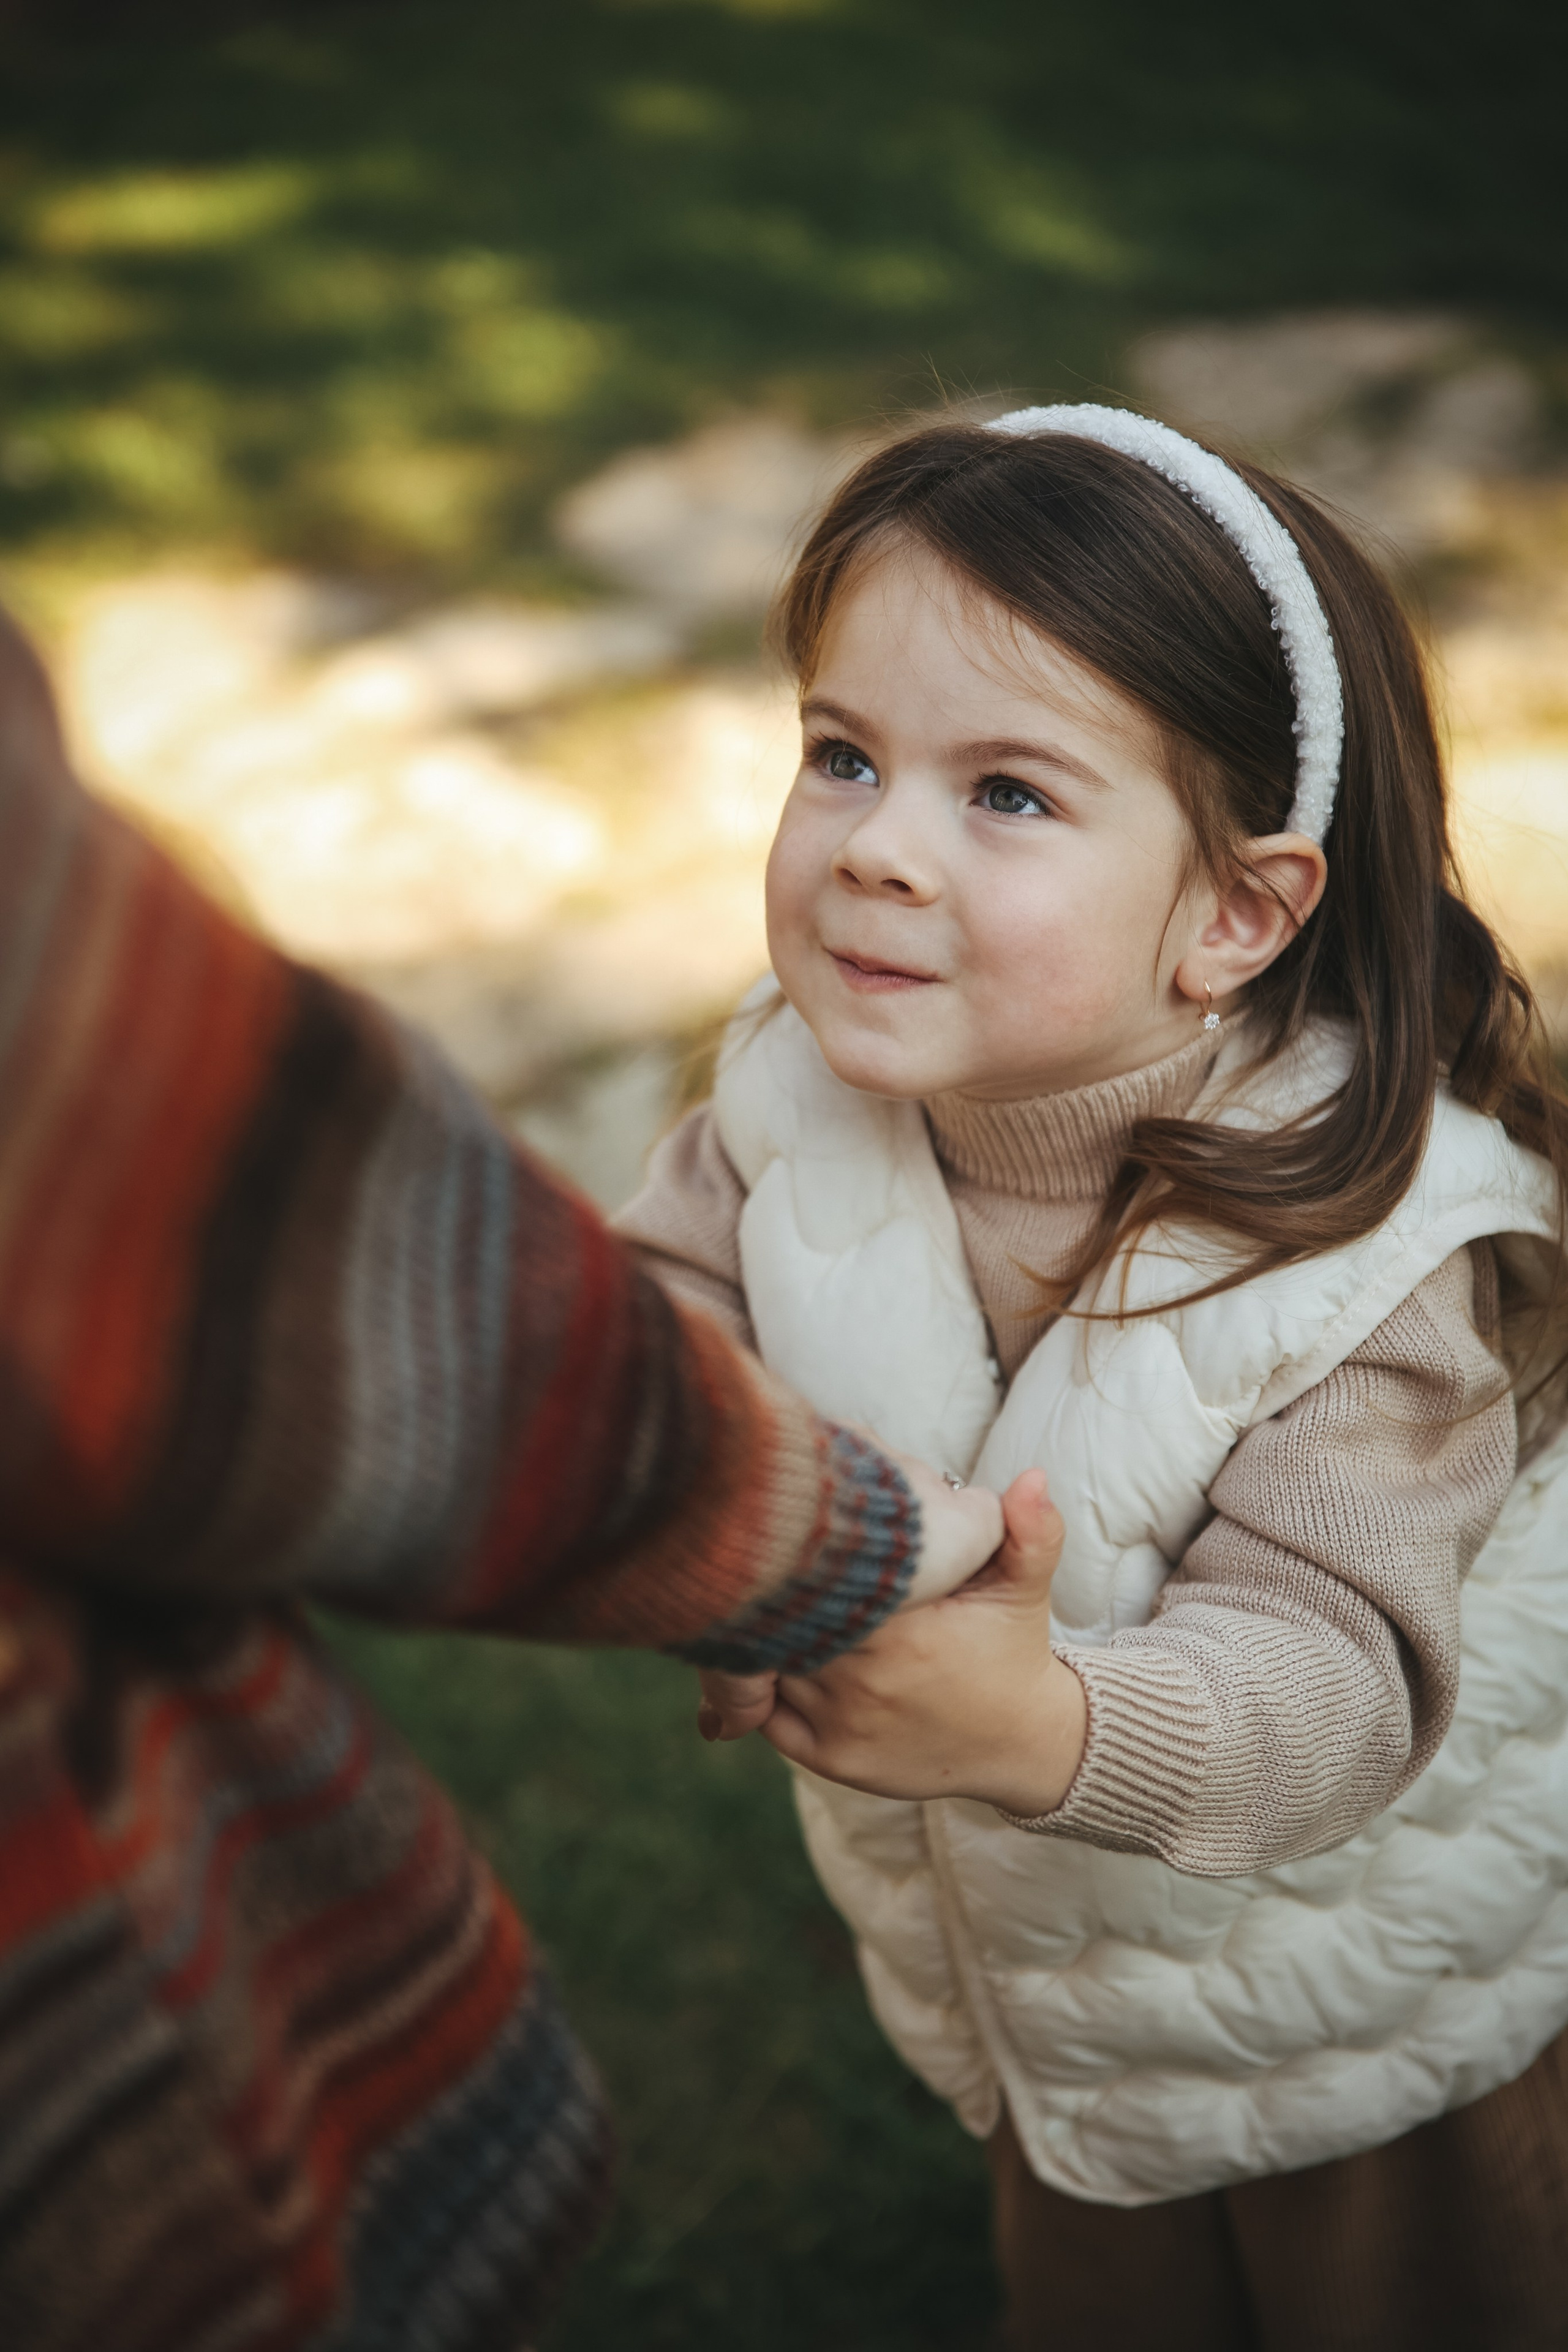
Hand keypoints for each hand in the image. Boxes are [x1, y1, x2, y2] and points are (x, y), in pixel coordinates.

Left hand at [695, 1439, 1004, 1744]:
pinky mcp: (831, 1758)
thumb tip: (1033, 1479)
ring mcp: (844, 1722)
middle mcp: (867, 1677)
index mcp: (907, 1627)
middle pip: (785, 1616)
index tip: (795, 1521)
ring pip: (767, 1663)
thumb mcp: (1024, 1588)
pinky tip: (762, 1651)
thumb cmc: (1010, 1649)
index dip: (802, 1546)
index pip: (824, 1574)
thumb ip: (1029, 1531)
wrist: (1020, 1741)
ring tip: (749, 1594)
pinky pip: (766, 1714)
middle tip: (754, 1549)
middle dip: (771, 1584)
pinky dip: (753, 1685)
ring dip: (758, 1631)